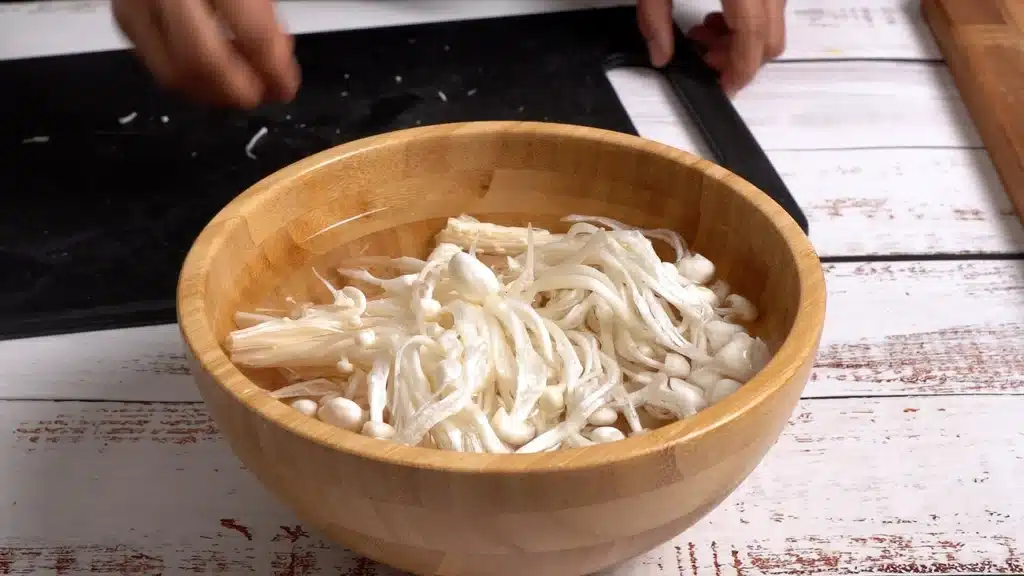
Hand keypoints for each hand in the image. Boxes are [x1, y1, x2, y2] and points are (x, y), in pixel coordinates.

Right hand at [112, 0, 299, 108]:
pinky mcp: (124, 15)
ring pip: (171, 72)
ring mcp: (138, 2)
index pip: (252, 33)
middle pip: (201, 59)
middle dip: (236, 90)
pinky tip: (209, 78)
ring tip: (237, 92)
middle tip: (259, 96)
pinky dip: (187, 78)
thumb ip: (263, 13)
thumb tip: (276, 61)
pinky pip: (155, 64)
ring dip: (211, 93)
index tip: (285, 87)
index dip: (274, 70)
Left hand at [637, 0, 785, 95]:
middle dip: (739, 60)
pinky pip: (772, 5)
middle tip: (705, 58)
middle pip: (771, 37)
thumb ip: (655, 16)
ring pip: (775, 22)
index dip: (739, 69)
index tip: (724, 88)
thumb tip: (660, 55)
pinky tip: (719, 14)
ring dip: (744, 40)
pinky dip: (750, 20)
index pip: (753, 35)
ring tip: (705, 34)